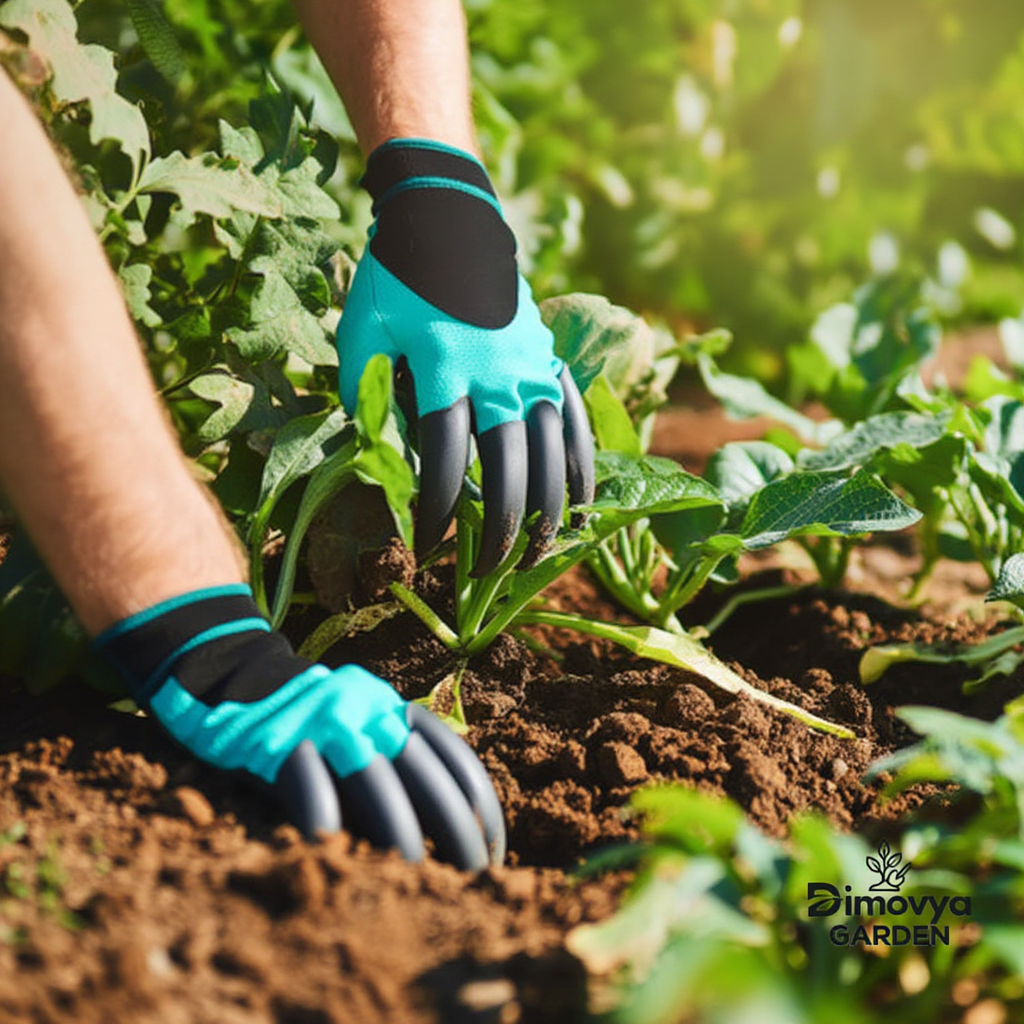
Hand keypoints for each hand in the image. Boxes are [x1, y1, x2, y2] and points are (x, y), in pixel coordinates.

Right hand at [94, 584, 504, 869]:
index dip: (480, 808)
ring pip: (376, 784)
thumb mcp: (362, 720)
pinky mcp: (280, 743)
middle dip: (456, 831)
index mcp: (392, 708)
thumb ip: (399, 755)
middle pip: (425, 775)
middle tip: (474, 877)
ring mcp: (323, 724)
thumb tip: (452, 822)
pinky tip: (341, 862)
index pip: (453, 757)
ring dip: (401, 837)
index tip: (494, 851)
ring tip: (418, 882)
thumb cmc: (308, 718)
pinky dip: (328, 825)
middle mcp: (367, 710)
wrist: (233, 673)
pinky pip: (311, 789)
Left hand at [337, 138, 594, 576]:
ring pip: (553, 450)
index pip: (443, 458)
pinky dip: (580, 465)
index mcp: (444, 366)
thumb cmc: (397, 276)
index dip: (434, 510)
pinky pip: (575, 421)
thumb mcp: (362, 327)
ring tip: (537, 553)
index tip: (424, 547)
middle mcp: (497, 372)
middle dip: (497, 526)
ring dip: (547, 507)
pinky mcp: (551, 360)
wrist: (450, 218)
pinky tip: (580, 503)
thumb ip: (362, 391)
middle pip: (509, 465)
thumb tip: (372, 455)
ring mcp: (533, 367)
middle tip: (486, 570)